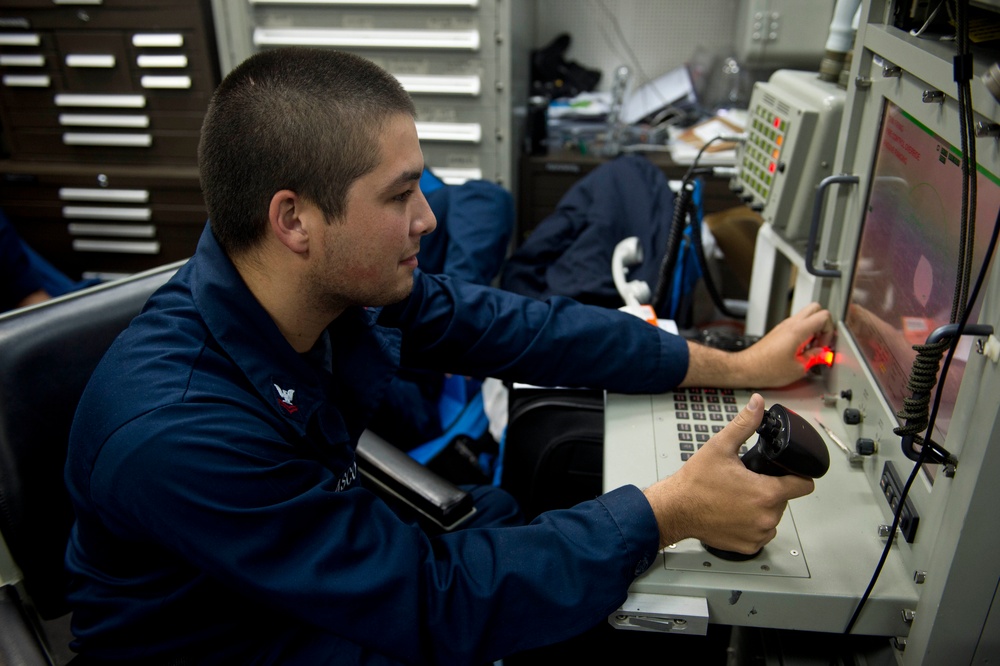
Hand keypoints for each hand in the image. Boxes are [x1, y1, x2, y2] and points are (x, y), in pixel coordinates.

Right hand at [642, 393, 814, 551]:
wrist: (675, 509)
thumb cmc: (695, 482)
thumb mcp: (720, 446)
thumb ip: (744, 424)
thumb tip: (757, 404)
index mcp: (766, 493)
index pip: (804, 486)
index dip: (797, 476)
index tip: (787, 473)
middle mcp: (766, 517)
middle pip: (784, 500)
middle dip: (770, 489)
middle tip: (747, 482)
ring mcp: (758, 534)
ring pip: (772, 517)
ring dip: (761, 508)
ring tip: (737, 498)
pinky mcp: (748, 546)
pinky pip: (760, 533)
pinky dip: (751, 524)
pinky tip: (734, 513)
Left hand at [737, 302, 833, 387]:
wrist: (746, 368)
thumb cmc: (766, 369)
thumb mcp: (799, 368)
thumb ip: (815, 358)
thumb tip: (822, 354)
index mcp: (798, 330)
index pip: (824, 316)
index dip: (830, 332)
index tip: (824, 346)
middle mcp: (790, 324)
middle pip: (816, 309)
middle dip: (823, 325)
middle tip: (820, 343)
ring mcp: (783, 326)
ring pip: (805, 316)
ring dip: (813, 330)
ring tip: (810, 349)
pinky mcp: (778, 332)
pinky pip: (796, 325)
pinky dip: (803, 334)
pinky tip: (800, 350)